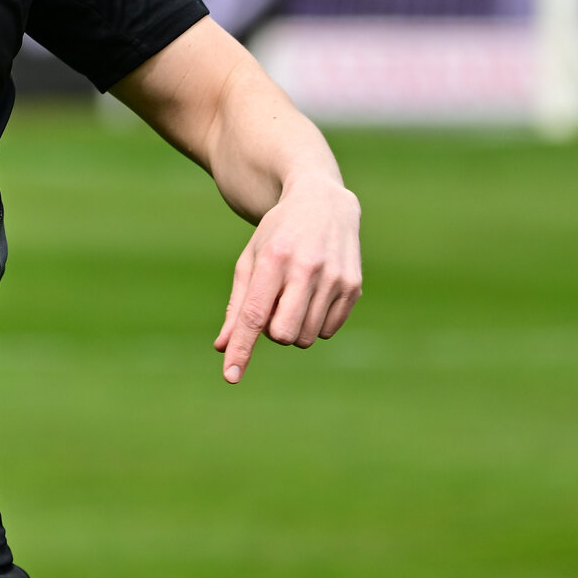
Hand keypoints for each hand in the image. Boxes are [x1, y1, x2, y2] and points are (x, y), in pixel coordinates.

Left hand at [215, 176, 361, 383]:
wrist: (323, 202)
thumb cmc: (278, 235)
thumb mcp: (251, 260)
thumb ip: (237, 305)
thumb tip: (223, 348)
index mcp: (273, 258)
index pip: (253, 314)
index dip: (242, 347)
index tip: (230, 375)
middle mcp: (306, 268)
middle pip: (282, 334)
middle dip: (272, 332)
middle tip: (274, 306)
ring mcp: (334, 278)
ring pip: (306, 337)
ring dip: (294, 327)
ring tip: (295, 296)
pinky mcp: (353, 286)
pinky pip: (328, 331)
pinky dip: (316, 323)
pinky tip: (316, 294)